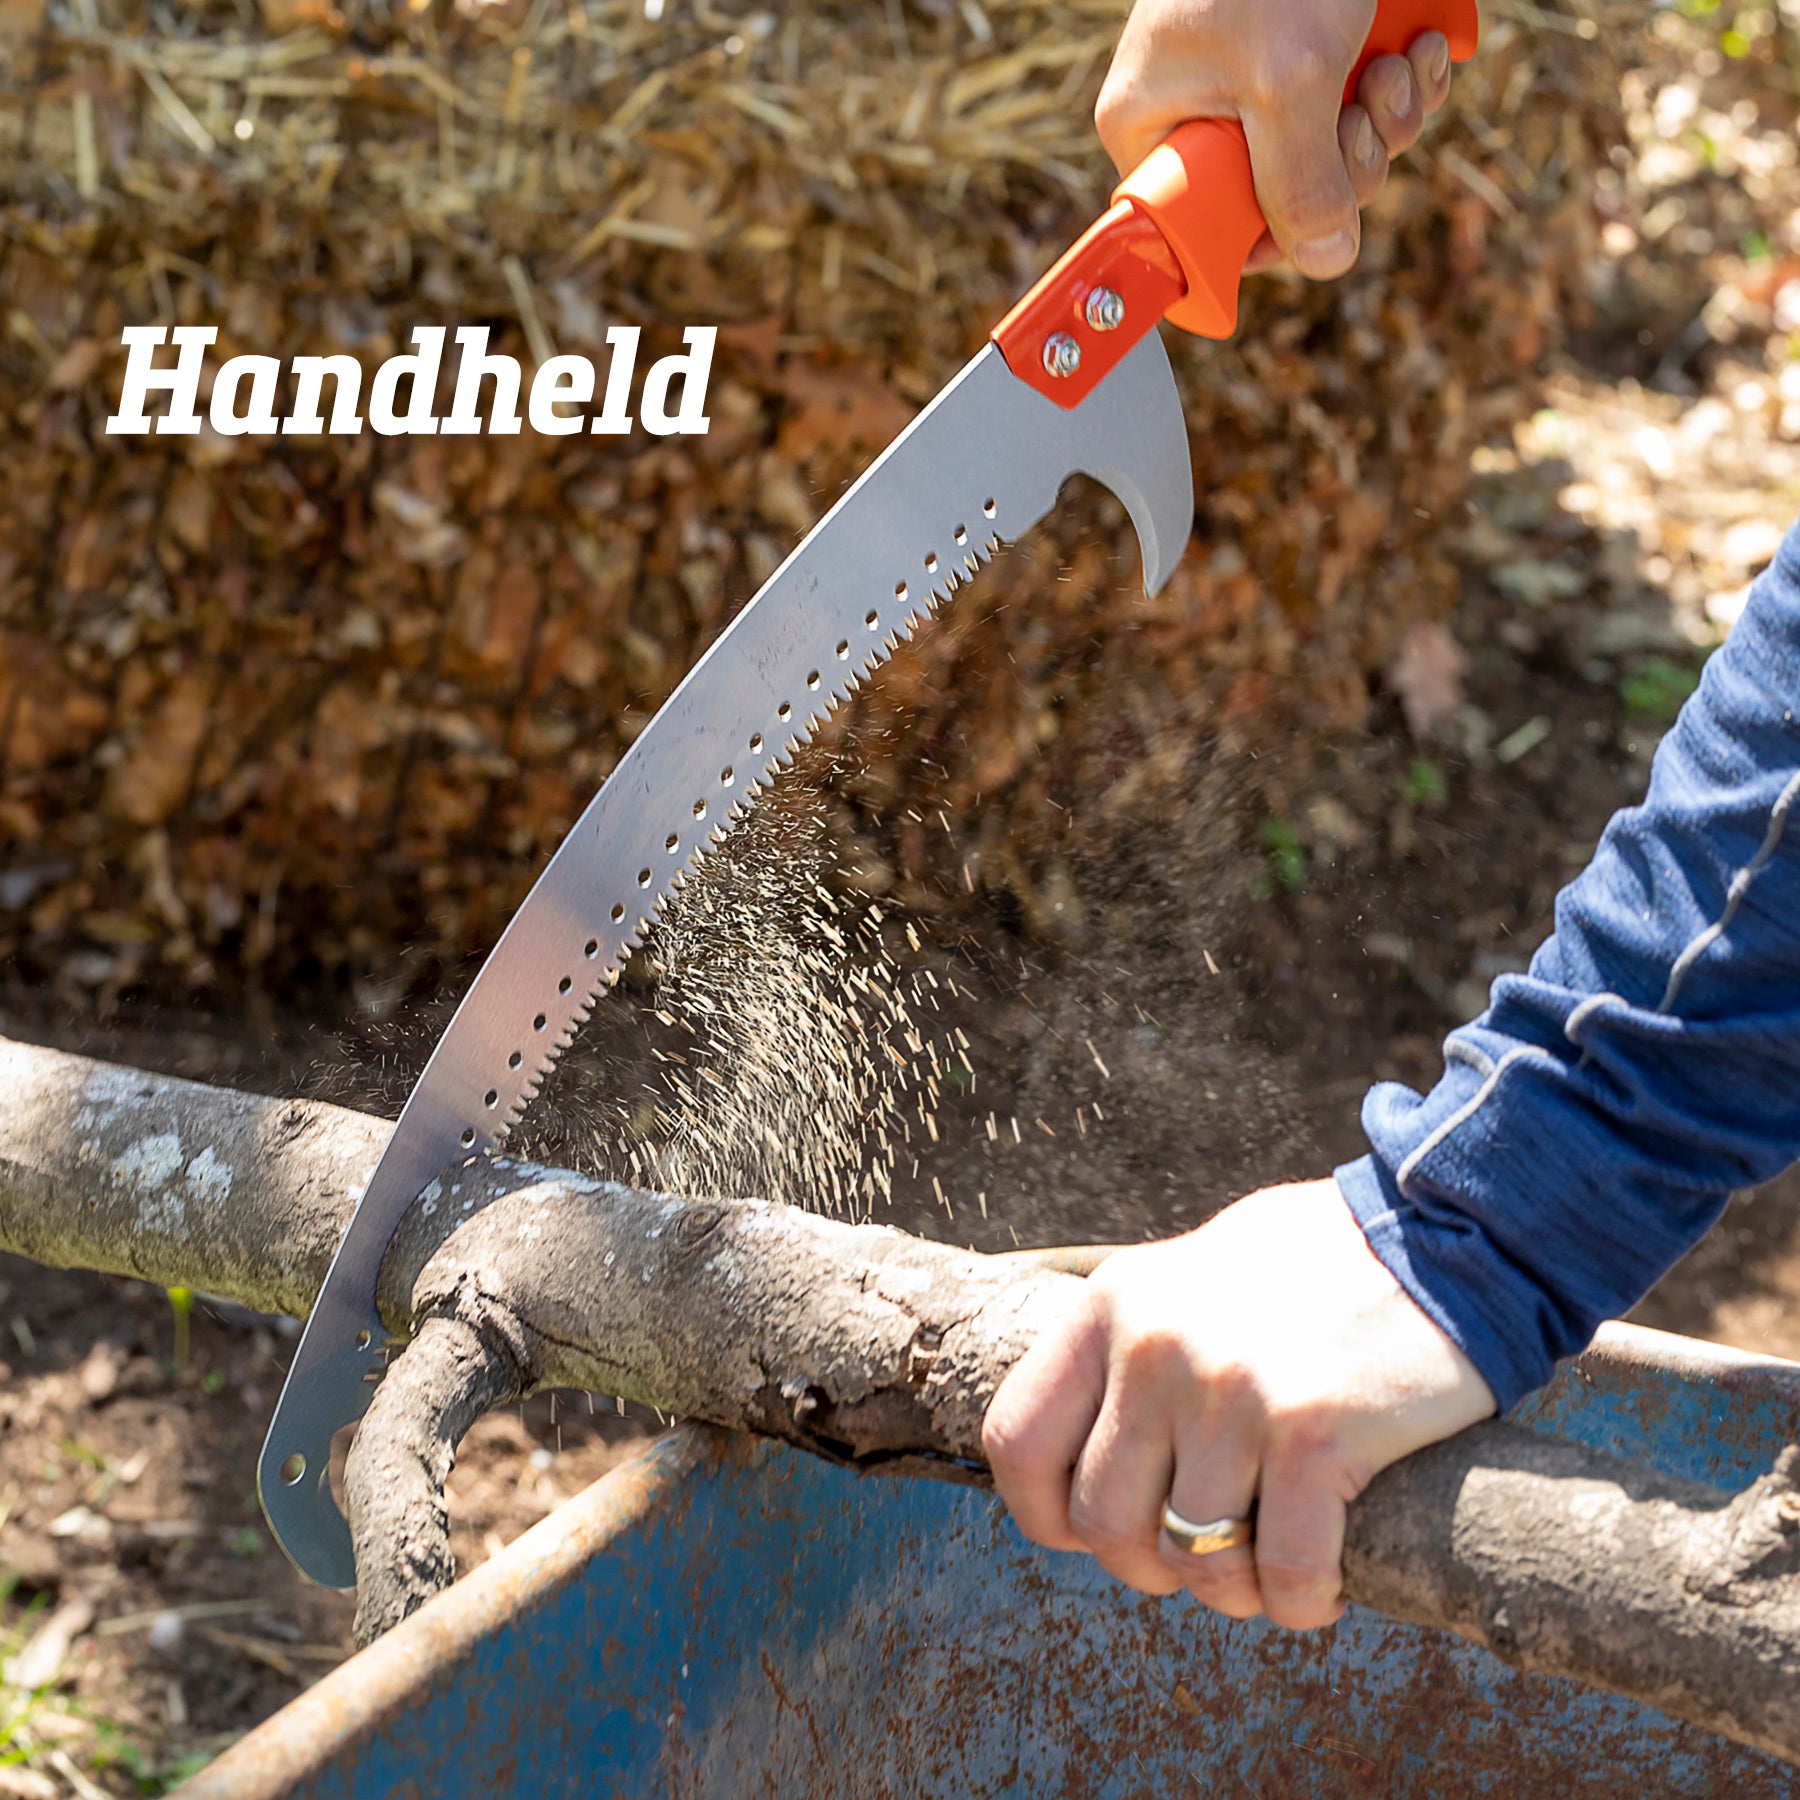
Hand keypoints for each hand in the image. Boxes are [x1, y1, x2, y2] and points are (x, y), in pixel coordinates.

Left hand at [982, 1179, 1494, 1628]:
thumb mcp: (1191, 1274)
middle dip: (1147, 1565)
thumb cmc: (1319, 1262)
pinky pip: (1285, 1572)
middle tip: (1198, 1557)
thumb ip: (1134, 1344)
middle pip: (1100, 1521)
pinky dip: (1300, 1602)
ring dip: (1230, 1589)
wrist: (1445, 1232)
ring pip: (1191, 1558)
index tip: (1091, 1532)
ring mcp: (1231, 1392)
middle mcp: (1155, 1347)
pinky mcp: (1316, 1434)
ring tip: (1265, 1571)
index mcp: (1113, 1305)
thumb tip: (1095, 1442)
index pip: (1016, 1439)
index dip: (1044, 1514)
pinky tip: (1321, 1586)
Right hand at [1095, 0, 1455, 279]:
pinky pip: (1357, 114)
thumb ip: (1300, 185)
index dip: (1272, 239)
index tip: (1322, 209)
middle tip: (1368, 113)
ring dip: (1387, 122)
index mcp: (1151, 129)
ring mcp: (1253, 90)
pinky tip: (1415, 49)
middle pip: (1279, 203)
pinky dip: (1399, 89)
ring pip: (1331, 160)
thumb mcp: (1290, 80)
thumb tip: (1325, 262)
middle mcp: (1194, 115)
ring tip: (1399, 63)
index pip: (1201, 235)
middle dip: (1348, 164)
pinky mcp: (1306, 63)